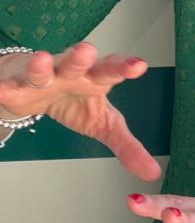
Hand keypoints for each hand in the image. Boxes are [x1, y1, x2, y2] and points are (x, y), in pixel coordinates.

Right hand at [0, 42, 160, 180]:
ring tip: (43, 60)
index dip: (125, 67)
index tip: (139, 66)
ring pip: (43, 69)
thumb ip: (127, 145)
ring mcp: (44, 76)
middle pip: (77, 62)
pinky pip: (10, 85)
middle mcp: (71, 72)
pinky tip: (1, 87)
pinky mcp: (17, 84)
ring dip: (42, 65)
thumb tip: (152, 172)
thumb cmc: (76, 100)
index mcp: (96, 79)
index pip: (113, 70)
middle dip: (81, 57)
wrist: (37, 90)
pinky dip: (5, 86)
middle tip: (87, 50)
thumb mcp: (103, 123)